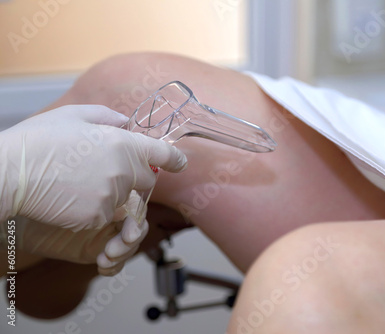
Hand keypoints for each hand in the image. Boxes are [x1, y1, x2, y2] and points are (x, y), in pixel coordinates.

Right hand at [0, 105, 186, 230]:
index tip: (179, 162)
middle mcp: (125, 172)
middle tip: (108, 168)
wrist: (9, 172)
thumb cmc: (40, 140)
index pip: (163, 154)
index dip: (174, 158)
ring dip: (110, 192)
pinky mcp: (96, 219)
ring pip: (123, 199)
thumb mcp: (75, 115)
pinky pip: (103, 215)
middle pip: (146, 180)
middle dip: (136, 176)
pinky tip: (69, 195)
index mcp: (124, 144)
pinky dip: (92, 208)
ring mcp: (112, 198)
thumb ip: (108, 118)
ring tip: (77, 179)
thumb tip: (125, 123)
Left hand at [0, 192, 147, 275]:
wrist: (24, 223)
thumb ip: (102, 200)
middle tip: (113, 250)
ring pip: (131, 245)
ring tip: (104, 259)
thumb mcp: (76, 198)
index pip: (137, 206)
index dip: (138, 221)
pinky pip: (118, 260)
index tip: (129, 235)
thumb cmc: (45, 200)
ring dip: (122, 255)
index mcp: (113, 193)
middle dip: (129, 242)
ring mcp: (107, 230)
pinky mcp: (99, 248)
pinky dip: (114, 266)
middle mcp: (113, 211)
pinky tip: (102, 267)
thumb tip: (124, 204)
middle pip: (138, 227)